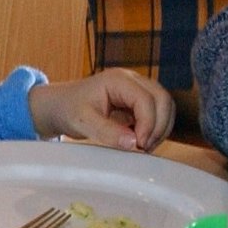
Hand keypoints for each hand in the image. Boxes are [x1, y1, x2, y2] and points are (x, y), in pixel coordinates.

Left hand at [28, 69, 175, 150]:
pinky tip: (141, 141)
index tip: (139, 145)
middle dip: (159, 126)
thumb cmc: (69, 109)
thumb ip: (107, 132)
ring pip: (165, 105)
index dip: (148, 124)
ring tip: (143, 146)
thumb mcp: (83, 122)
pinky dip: (156, 128)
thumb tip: (133, 143)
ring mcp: (138, 88)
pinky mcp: (139, 99)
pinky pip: (159, 112)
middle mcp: (132, 80)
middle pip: (163, 99)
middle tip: (144, 148)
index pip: (146, 99)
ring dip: (160, 128)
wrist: (61, 105)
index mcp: (118, 80)